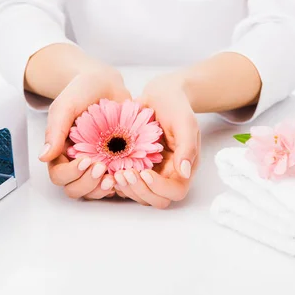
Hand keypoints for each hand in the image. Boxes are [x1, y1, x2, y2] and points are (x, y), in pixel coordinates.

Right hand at [40, 68, 131, 199]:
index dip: (71, 174)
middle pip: (75, 190)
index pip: (59, 176)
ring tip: (116, 176)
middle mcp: (76, 164)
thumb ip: (55, 131)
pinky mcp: (114, 165)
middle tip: (101, 168)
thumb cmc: (81, 92)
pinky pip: (115, 184)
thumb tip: (43, 157)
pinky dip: (121, 183)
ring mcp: (95, 166)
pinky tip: (129, 173)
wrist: (105, 84)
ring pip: (94, 192)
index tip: (86, 160)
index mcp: (60, 152)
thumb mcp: (65, 106)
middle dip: (88, 184)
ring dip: (103, 189)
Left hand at [113, 74, 199, 208]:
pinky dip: (117, 181)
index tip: (144, 172)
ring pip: (139, 195)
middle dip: (139, 190)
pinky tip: (107, 169)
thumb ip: (187, 147)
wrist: (160, 94)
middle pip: (156, 199)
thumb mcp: (185, 122)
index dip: (159, 188)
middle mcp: (168, 174)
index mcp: (183, 168)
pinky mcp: (136, 167)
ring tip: (114, 173)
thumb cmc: (175, 105)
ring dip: (126, 188)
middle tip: (124, 174)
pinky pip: (127, 183)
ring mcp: (151, 172)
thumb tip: (185, 172)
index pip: (175, 192)